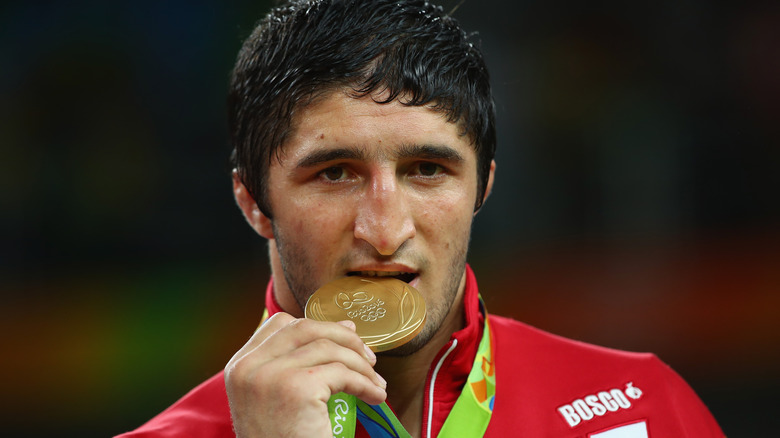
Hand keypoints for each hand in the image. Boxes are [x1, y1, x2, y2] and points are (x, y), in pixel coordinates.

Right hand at [224, 313, 386, 437]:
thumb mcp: (277, 399)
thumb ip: (300, 362)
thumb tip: (348, 327)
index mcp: (239, 366)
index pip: (279, 324)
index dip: (316, 326)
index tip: (344, 337)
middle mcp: (248, 367)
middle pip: (305, 328)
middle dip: (343, 338)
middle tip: (368, 358)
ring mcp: (270, 376)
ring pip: (328, 348)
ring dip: (361, 364)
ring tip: (374, 382)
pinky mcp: (296, 389)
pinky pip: (342, 373)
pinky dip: (366, 383)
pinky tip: (375, 396)